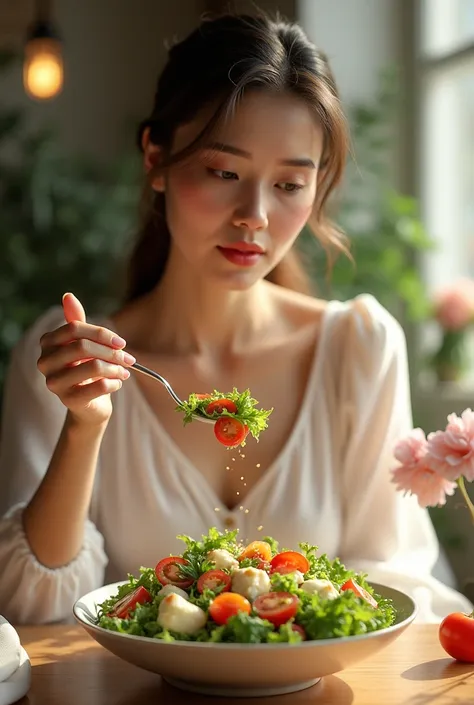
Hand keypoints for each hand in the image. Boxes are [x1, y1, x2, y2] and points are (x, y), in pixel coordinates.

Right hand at [37, 293, 134, 425]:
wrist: (89, 406)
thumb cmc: (87, 370)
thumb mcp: (84, 344)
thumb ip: (76, 321)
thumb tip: (68, 296)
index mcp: (47, 343)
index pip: (74, 328)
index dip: (101, 333)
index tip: (121, 343)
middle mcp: (45, 362)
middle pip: (83, 346)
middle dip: (112, 352)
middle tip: (129, 359)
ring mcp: (54, 383)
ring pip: (93, 367)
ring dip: (116, 368)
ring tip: (125, 371)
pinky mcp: (68, 401)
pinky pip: (99, 387)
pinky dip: (115, 383)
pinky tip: (118, 383)